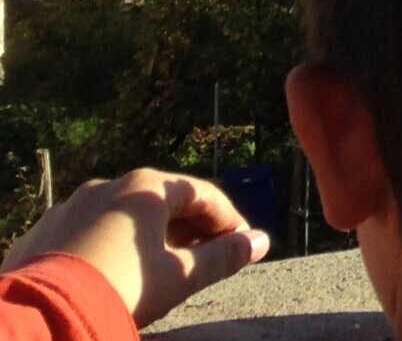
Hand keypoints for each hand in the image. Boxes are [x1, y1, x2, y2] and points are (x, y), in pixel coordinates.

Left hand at [2, 169, 270, 327]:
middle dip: (189, 228)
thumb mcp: (180, 277)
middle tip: (207, 256)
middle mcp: (107, 186)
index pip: (202, 195)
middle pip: (162, 203)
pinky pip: (88, 232)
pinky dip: (111, 246)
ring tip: (161, 267)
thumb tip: (261, 242)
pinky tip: (115, 273)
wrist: (40, 315)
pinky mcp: (43, 232)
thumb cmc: (121, 288)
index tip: (243, 245)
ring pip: (122, 217)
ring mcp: (70, 207)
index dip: (229, 220)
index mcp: (146, 189)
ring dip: (150, 237)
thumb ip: (224, 256)